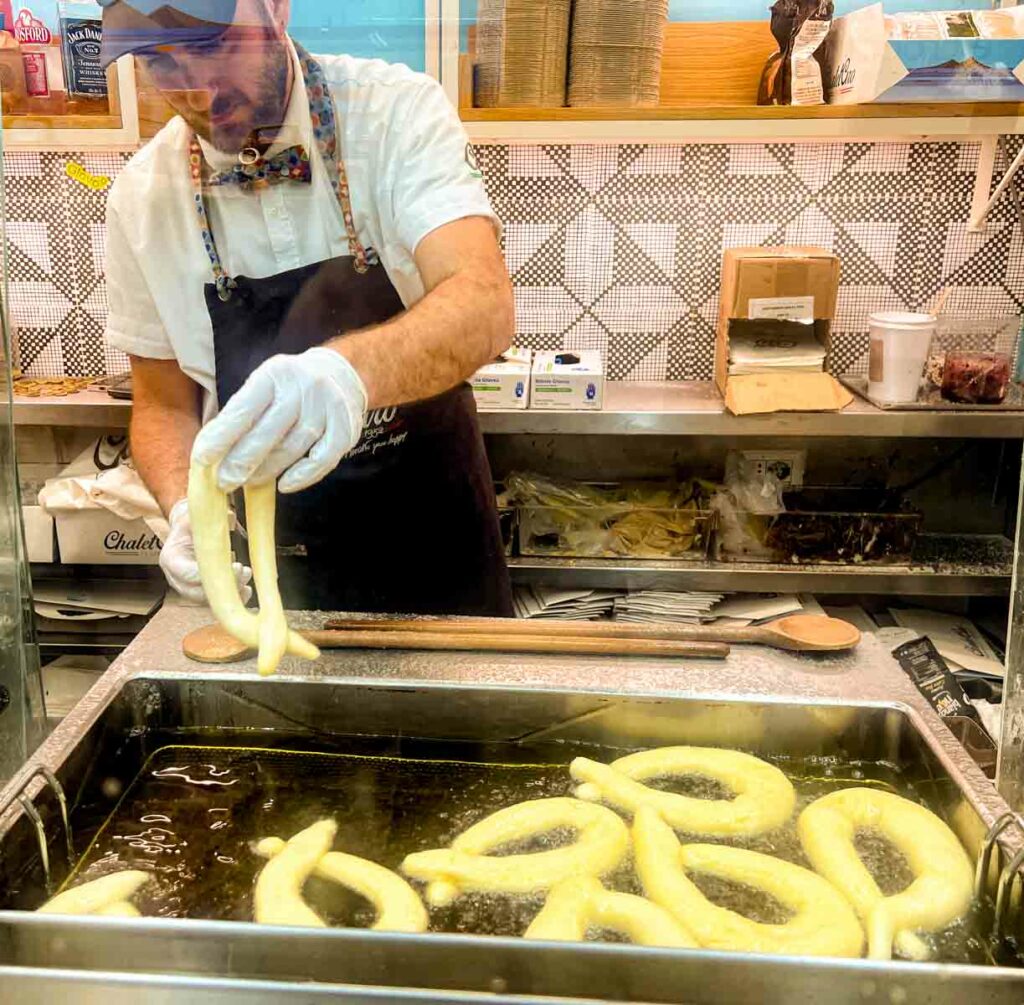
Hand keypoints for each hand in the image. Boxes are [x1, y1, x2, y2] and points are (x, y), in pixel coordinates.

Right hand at [160, 498, 252, 605]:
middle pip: (198, 593)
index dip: (212, 574)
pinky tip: (247, 591)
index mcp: (171, 559)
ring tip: (247, 577)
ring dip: (230, 594)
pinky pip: (215, 603)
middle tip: (244, 572)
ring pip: (208, 601)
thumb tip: (230, 518)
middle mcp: (176, 578)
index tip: (235, 566)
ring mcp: (187, 588)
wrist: (186, 532)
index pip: (188, 574)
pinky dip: (231, 599)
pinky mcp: (199, 593)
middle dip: (224, 587)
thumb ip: (208, 518)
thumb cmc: (190, 523)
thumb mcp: (194, 516)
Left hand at [191, 347, 366, 493]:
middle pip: (267, 433)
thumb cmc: (292, 385)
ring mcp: (327, 409)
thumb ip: (244, 412)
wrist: (343, 373)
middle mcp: (302, 389)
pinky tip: (284, 485)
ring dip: (267, 470)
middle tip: (224, 482)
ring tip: (249, 482)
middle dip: (241, 461)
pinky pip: (321, 460)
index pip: (243, 410)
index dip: (221, 437)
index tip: (202, 458)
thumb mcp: (265, 384)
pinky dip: (302, 477)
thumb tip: (213, 449)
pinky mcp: (346, 429)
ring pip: (292, 448)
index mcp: (274, 375)